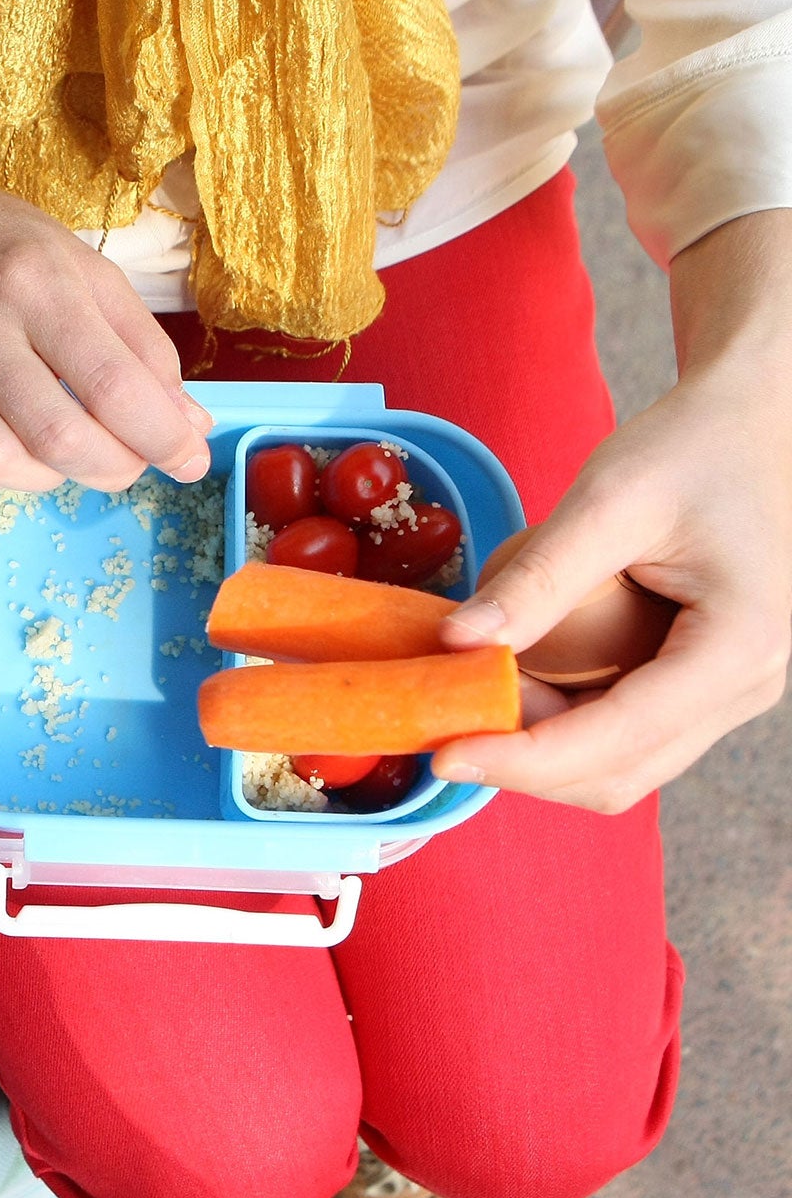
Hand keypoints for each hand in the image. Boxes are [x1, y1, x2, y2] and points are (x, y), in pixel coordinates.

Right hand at [0, 152, 213, 493]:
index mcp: (32, 282)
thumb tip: (187, 423)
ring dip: (64, 475)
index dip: (161, 435)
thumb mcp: (83, 267)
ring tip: (85, 451)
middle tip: (141, 460)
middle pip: (60, 436)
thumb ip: (142, 346)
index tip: (191, 458)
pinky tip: (31, 451)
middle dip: (119, 465)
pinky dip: (13, 477)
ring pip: (7, 465)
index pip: (110, 383)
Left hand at [432, 213, 791, 810]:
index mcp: (738, 647)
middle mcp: (743, 687)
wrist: (757, 423)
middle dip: (523, 762)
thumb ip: (538, 577)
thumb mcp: (612, 499)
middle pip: (617, 773)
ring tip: (468, 697)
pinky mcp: (698, 686)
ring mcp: (725, 694)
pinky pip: (621, 735)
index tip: (443, 755)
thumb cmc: (697, 447)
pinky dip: (557, 727)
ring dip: (536, 750)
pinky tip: (508, 683)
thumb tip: (456, 642)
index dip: (523, 759)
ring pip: (618, 767)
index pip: (617, 738)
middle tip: (440, 722)